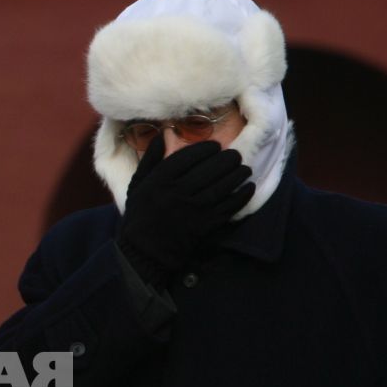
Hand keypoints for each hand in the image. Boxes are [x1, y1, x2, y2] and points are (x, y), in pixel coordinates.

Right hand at [117, 134, 254, 287]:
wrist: (146, 250)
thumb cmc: (141, 215)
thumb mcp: (138, 185)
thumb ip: (149, 160)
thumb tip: (160, 136)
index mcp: (160, 181)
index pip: (187, 157)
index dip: (205, 149)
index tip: (215, 146)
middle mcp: (177, 193)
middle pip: (209, 169)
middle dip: (227, 159)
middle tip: (235, 156)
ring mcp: (193, 209)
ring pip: (222, 186)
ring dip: (237, 175)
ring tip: (244, 169)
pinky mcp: (205, 224)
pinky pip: (228, 206)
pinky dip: (241, 196)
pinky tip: (248, 188)